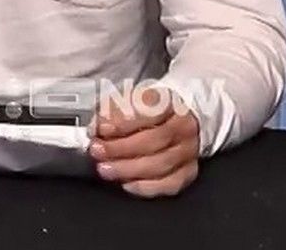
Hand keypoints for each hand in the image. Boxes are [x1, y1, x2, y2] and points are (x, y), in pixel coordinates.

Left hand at [91, 82, 200, 197]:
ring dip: (128, 169)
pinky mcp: (188, 171)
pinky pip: (170, 184)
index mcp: (170, 103)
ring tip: (105, 169)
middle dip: (120, 148)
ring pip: (160, 165)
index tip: (101, 129)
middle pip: (153, 141)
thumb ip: (112, 110)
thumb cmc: (148, 108)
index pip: (148, 113)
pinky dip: (147, 187)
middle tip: (97, 150)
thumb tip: (96, 126)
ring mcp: (189, 151)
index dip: (123, 123)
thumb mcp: (128, 98)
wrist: (176, 118)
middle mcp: (184, 127)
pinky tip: (127, 183)